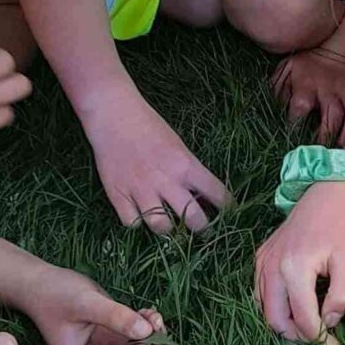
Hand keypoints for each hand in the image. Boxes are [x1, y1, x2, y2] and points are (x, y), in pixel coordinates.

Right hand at [20, 270, 164, 344]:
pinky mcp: (111, 332)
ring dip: (151, 336)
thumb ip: (114, 317)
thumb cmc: (54, 294)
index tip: (145, 340)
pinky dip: (145, 326)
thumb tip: (147, 331)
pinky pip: (135, 336)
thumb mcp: (85, 303)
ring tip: (154, 314)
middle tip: (158, 325)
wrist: (40, 282)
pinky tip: (149, 311)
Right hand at [87, 98, 230, 232]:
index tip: (230, 213)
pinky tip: (138, 214)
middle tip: (201, 228)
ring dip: (168, 229)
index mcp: (186, 166)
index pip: (216, 193)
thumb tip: (199, 195)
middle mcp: (166, 182)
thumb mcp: (177, 145)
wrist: (113, 115)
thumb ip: (188, 170)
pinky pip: (132, 223)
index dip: (227, 207)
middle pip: (193, 220)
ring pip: (161, 227)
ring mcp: (141, 190)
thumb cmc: (148, 125)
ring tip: (168, 225)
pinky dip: (136, 221)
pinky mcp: (118, 195)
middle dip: (201, 228)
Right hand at [256, 183, 344, 343]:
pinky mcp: (260, 259)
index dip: (321, 340)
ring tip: (309, 325)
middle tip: (321, 338)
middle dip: (299, 337)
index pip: (303, 319)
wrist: (324, 195)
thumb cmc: (341, 229)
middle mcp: (271, 267)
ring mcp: (262, 262)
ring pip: (264, 310)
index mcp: (295, 268)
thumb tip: (328, 323)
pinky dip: (275, 307)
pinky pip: (260, 293)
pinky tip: (295, 307)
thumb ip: (342, 298)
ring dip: (285, 324)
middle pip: (276, 321)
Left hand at [272, 42, 344, 145]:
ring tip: (344, 151)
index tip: (293, 140)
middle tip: (322, 156)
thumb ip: (279, 90)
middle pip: (331, 116)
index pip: (300, 106)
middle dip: (326, 137)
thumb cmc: (306, 63)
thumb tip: (274, 112)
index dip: (296, 124)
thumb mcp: (286, 70)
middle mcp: (329, 90)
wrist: (337, 46)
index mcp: (306, 84)